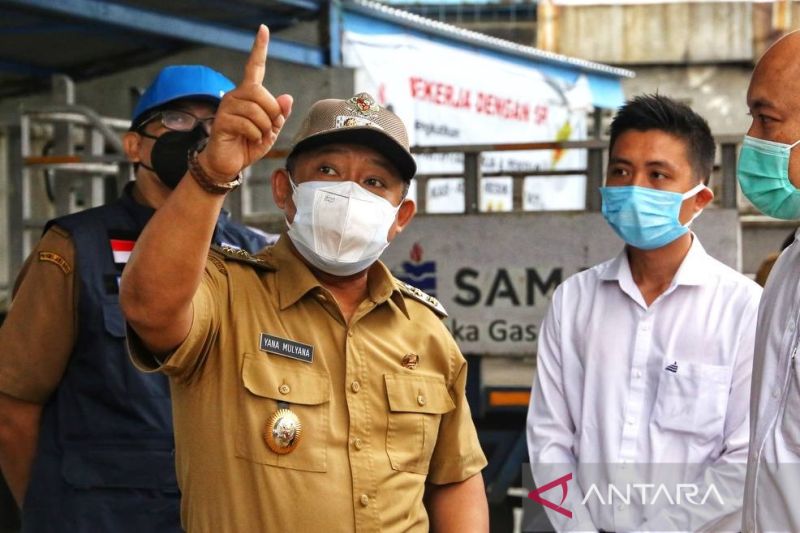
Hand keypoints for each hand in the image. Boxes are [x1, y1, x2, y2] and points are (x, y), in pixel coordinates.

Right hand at [199, 24, 292, 181]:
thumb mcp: (271, 130)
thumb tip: (287, 97)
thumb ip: (279, 114)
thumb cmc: (248, 144)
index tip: (263, 30)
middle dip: (271, 113)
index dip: (259, 48)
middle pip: (261, 93)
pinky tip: (249, 140)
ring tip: (257, 136)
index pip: (254, 67)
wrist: (228, 163)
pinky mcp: (221, 120)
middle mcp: (236, 95)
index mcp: (249, 94)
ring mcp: (227, 106)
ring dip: (264, 127)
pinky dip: (254, 135)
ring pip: (255, 110)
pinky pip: (247, 124)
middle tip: (268, 128)